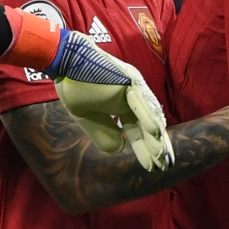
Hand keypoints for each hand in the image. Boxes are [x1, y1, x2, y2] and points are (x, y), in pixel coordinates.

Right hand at [52, 32, 173, 171]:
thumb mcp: (87, 117)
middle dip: (154, 146)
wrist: (64, 62)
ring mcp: (133, 87)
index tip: (150, 167)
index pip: (137, 130)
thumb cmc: (73, 85)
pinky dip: (148, 115)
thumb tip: (119, 150)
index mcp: (121, 106)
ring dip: (155, 135)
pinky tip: (156, 132)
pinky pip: (141, 100)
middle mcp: (131, 97)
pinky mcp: (130, 79)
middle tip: (163, 166)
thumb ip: (103, 133)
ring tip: (162, 155)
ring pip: (148, 114)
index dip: (143, 148)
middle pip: (147, 124)